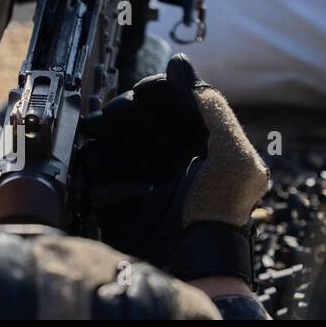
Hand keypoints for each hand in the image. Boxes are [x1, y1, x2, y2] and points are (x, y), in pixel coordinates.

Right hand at [80, 54, 269, 281]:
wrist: (192, 260)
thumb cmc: (219, 212)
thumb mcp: (232, 158)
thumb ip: (213, 109)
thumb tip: (181, 66)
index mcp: (204, 138)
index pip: (174, 100)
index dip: (155, 92)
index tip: (137, 96)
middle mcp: (175, 149)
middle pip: (142, 114)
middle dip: (124, 111)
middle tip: (109, 117)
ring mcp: (148, 167)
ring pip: (119, 133)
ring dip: (105, 131)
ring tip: (95, 134)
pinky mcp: (126, 185)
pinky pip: (104, 161)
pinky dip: (96, 156)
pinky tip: (94, 156)